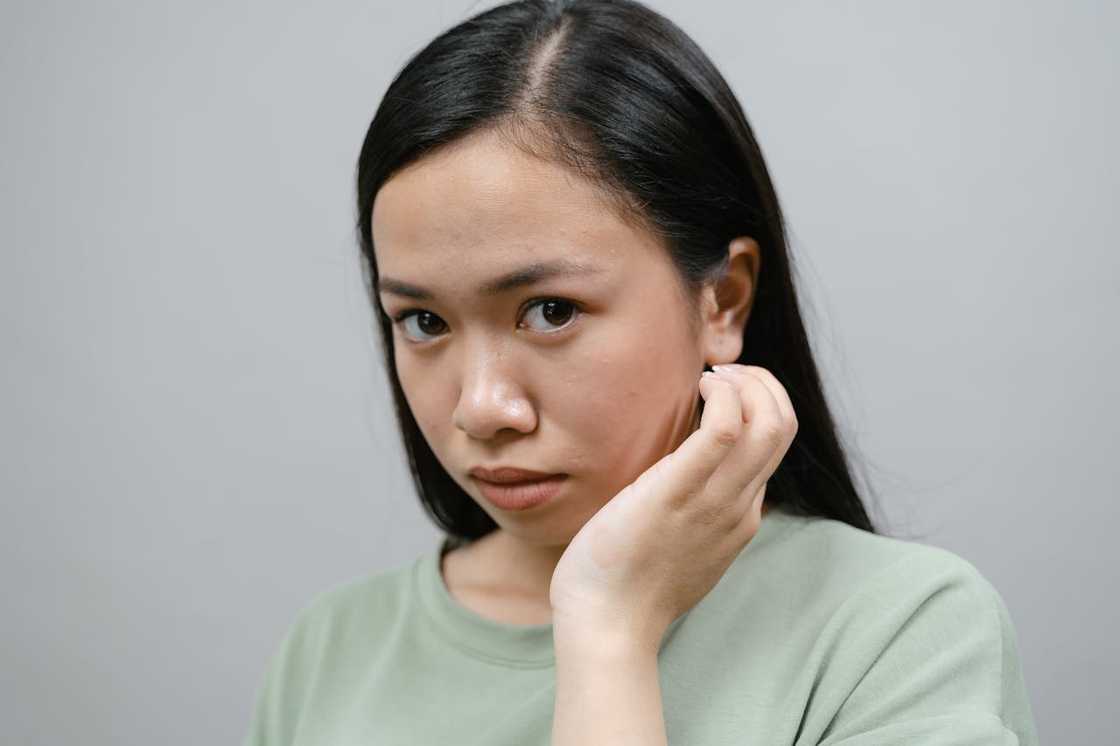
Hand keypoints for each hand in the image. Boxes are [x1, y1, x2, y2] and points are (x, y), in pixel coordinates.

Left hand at [548, 364, 798, 651]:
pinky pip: (725, 429)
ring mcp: (715, 501)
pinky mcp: (677, 492)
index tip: (719, 388)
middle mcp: (739, 506)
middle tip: (719, 373)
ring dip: (748, 381)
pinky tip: (699, 385)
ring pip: (770, 423)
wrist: (606, 625)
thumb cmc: (625, 583)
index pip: (775, 446)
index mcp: (740, 516)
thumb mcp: (675, 545)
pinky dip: (724, 393)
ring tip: (711, 377)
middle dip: (763, 382)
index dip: (759, 403)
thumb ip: (691, 512)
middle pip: (784, 427)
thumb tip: (677, 476)